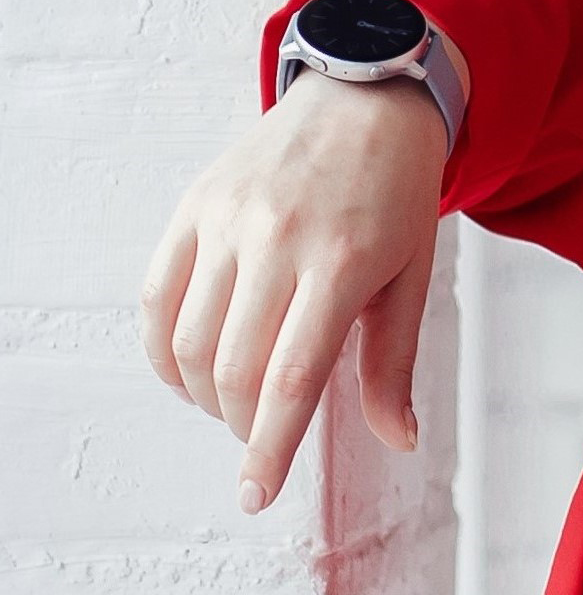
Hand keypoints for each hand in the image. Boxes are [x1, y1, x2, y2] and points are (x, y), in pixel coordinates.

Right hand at [138, 71, 449, 512]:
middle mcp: (278, 240)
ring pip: (189, 341)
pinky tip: (188, 370)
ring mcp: (229, 220)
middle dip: (242, 424)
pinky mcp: (195, 206)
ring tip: (233, 401)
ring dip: (202, 395)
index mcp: (342, 262)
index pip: (292, 379)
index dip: (269, 447)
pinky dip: (163, 350)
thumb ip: (394, 361)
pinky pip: (157, 297)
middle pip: (235, 370)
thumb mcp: (413, 275)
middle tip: (261, 433)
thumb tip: (399, 439)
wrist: (365, 99)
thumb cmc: (397, 193)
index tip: (255, 495)